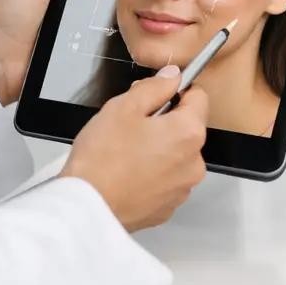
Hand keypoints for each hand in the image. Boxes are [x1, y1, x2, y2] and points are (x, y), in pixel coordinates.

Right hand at [62, 66, 208, 230]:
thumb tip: (171, 77)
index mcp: (188, 133)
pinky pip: (166, 179)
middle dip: (164, 120)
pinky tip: (128, 172)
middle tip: (131, 124)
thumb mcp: (124, 106)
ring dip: (159, 148)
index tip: (156, 95)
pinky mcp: (167, 207)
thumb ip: (155, 86)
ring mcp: (182, 189)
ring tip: (126, 152)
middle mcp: (193, 163)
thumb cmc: (102, 160)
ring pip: (176, 154)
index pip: (199, 97)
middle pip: (187, 127)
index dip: (175, 90)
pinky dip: (153, 173)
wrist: (87, 207)